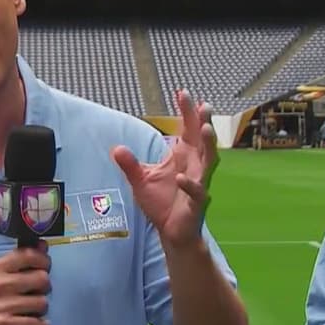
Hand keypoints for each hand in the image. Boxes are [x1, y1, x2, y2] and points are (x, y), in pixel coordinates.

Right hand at [0, 246, 51, 324]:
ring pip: (42, 302)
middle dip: (44, 288)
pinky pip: (37, 323)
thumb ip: (19, 262)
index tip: (45, 267)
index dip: (43, 260)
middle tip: (36, 294)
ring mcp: (0, 305)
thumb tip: (43, 245)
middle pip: (41, 279)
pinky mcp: (4, 324)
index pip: (28, 255)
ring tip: (31, 311)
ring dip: (41, 310)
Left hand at [111, 89, 218, 247]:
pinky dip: (189, 184)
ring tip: (205, 128)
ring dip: (208, 144)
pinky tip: (180, 178)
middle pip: (201, 139)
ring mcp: (197, 182)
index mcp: (182, 156)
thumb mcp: (141, 180)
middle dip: (201, 121)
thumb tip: (116, 148)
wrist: (171, 232)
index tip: (182, 92)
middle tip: (202, 104)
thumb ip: (130, 164)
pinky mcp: (196, 202)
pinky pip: (195, 191)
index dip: (186, 111)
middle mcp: (194, 165)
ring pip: (208, 160)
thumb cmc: (161, 202)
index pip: (187, 129)